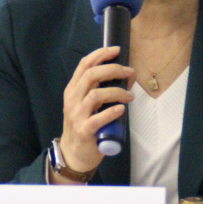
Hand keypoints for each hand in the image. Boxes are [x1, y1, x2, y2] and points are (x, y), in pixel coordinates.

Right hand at [58, 46, 133, 174]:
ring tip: (130, 96)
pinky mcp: (84, 131)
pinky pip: (98, 119)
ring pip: (96, 95)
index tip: (116, 50)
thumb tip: (125, 76)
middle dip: (113, 69)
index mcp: (73, 90)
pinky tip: (121, 109)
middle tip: (129, 72)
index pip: (84, 65)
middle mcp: (72, 99)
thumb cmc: (85, 125)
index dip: (100, 54)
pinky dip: (111, 112)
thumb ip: (100, 90)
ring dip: (117, 92)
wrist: (74, 154)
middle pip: (91, 75)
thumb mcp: (87, 104)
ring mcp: (76, 115)